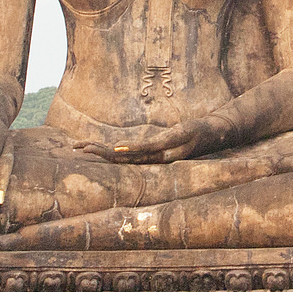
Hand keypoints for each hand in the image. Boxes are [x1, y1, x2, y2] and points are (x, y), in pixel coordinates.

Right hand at [76, 115, 229, 165]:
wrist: (216, 133)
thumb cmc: (195, 134)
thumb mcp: (172, 135)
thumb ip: (157, 139)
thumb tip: (143, 138)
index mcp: (150, 155)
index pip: (120, 157)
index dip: (100, 152)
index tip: (82, 146)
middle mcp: (152, 157)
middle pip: (119, 158)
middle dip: (97, 153)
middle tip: (75, 148)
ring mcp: (159, 152)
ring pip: (129, 155)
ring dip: (107, 153)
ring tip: (88, 148)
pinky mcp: (169, 144)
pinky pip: (146, 149)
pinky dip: (130, 150)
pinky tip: (116, 150)